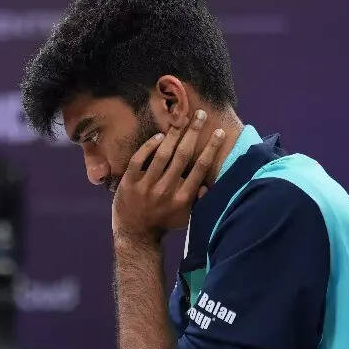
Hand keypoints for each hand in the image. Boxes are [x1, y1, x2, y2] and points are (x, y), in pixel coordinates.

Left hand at [112, 109, 224, 244]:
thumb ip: (198, 199)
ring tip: (181, 118)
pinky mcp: (129, 183)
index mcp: (183, 198)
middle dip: (194, 133)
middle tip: (201, 114)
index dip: (211, 148)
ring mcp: (146, 186)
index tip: (219, 132)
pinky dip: (149, 146)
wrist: (135, 233)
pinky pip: (139, 160)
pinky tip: (159, 135)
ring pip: (162, 155)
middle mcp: (166, 190)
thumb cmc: (164, 222)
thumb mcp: (186, 215)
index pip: (200, 168)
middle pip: (183, 156)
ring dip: (173, 134)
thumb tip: (210, 184)